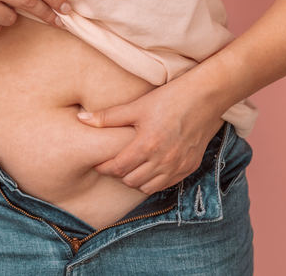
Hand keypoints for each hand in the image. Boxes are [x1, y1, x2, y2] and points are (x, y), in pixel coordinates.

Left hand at [76, 79, 224, 194]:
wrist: (205, 98)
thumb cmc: (169, 99)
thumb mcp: (137, 106)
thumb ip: (108, 117)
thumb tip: (81, 119)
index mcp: (147, 145)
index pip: (117, 168)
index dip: (103, 167)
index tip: (98, 162)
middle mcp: (163, 160)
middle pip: (130, 181)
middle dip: (118, 174)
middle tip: (113, 163)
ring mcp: (178, 166)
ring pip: (147, 187)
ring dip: (136, 180)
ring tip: (130, 166)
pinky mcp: (190, 167)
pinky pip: (166, 184)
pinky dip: (154, 180)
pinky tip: (149, 167)